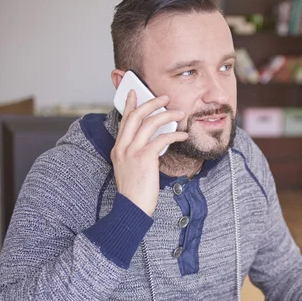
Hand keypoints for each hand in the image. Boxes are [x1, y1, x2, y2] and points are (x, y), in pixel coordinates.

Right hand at [111, 90, 187, 215]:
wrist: (132, 208)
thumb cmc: (136, 192)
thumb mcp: (132, 169)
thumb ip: (138, 153)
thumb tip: (154, 142)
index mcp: (118, 149)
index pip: (124, 121)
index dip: (130, 104)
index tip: (134, 92)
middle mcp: (122, 147)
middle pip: (135, 115)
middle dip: (151, 103)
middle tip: (164, 97)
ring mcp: (132, 152)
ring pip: (149, 123)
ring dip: (166, 115)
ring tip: (179, 112)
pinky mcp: (144, 158)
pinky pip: (162, 139)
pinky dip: (174, 134)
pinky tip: (183, 134)